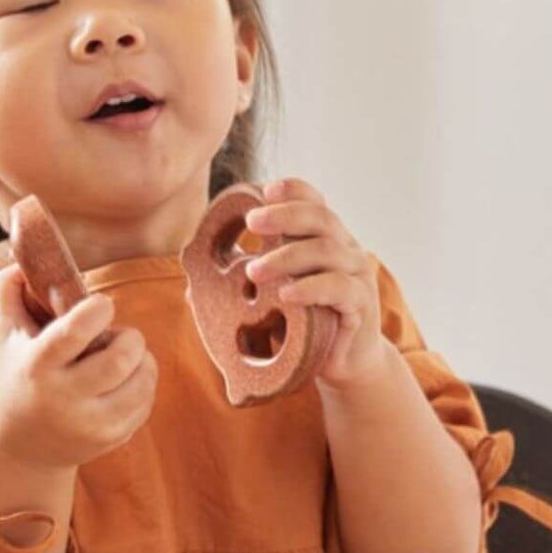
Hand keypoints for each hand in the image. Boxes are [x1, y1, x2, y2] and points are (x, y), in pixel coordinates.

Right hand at [0, 263, 157, 469]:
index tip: (102, 305)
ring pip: (142, 380)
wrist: (22, 446)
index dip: (99, 310)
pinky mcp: (111, 438)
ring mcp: (89, 423)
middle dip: (131, 337)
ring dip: (143, 359)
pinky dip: (143, 384)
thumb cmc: (17, 375)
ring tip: (125, 356)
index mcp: (37, 366)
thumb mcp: (4, 334)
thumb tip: (24, 258)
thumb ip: (8, 289)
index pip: (75, 332)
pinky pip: (146, 402)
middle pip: (121, 358)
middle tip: (121, 335)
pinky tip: (125, 381)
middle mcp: (63, 398)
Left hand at [243, 178, 388, 391]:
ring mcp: (356, 275)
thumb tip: (191, 277)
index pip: (315, 201)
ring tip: (254, 271)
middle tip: (252, 222)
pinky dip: (310, 288)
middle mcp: (345, 249)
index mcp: (325, 239)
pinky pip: (339, 288)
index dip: (293, 190)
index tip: (263, 190)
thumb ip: (247, 279)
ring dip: (287, 256)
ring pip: (327, 250)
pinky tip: (285, 295)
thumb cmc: (305, 324)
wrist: (343, 362)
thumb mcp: (275, 294)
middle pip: (321, 217)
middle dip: (284, 215)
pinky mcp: (360, 304)